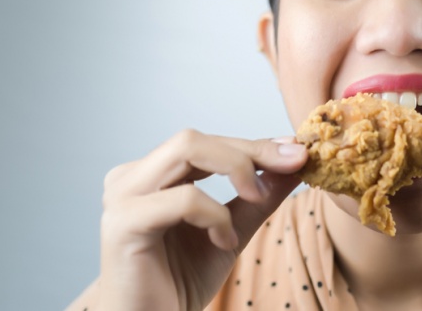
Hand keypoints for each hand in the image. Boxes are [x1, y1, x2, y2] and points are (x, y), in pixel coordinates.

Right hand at [68, 130, 306, 310]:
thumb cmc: (180, 282)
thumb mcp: (233, 230)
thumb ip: (259, 196)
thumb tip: (295, 162)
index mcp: (152, 174)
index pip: (208, 143)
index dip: (256, 144)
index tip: (298, 152)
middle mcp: (131, 177)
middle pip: (195, 138)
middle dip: (251, 150)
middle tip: (292, 164)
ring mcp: (123, 196)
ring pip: (187, 149)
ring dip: (235, 169)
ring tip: (257, 200)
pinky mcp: (125, 223)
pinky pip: (184, 198)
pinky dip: (215, 215)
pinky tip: (224, 242)